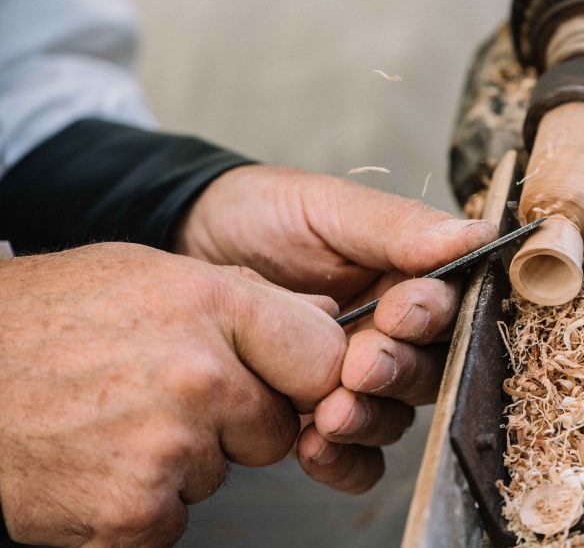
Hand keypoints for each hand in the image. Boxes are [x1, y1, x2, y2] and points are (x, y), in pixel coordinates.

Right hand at [0, 243, 343, 546]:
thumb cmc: (48, 318)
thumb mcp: (151, 275)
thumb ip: (248, 295)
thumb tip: (325, 313)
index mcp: (211, 307)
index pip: (322, 357)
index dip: (304, 374)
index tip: (283, 380)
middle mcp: (198, 378)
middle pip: (274, 428)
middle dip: (235, 423)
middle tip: (167, 399)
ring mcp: (167, 451)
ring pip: (220, 475)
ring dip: (183, 462)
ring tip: (118, 422)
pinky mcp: (133, 515)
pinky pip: (174, 520)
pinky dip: (141, 504)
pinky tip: (98, 462)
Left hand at [172, 165, 496, 491]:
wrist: (185, 242)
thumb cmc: (261, 214)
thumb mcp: (328, 207)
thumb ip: (398, 228)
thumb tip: (477, 235)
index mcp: (408, 277)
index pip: (448, 308)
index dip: (431, 318)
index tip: (398, 313)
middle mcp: (392, 333)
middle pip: (428, 371)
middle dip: (397, 373)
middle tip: (359, 366)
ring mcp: (355, 378)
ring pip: (394, 417)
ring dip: (370, 421)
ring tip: (331, 414)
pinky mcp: (316, 415)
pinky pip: (355, 458)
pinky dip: (343, 460)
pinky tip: (313, 447)